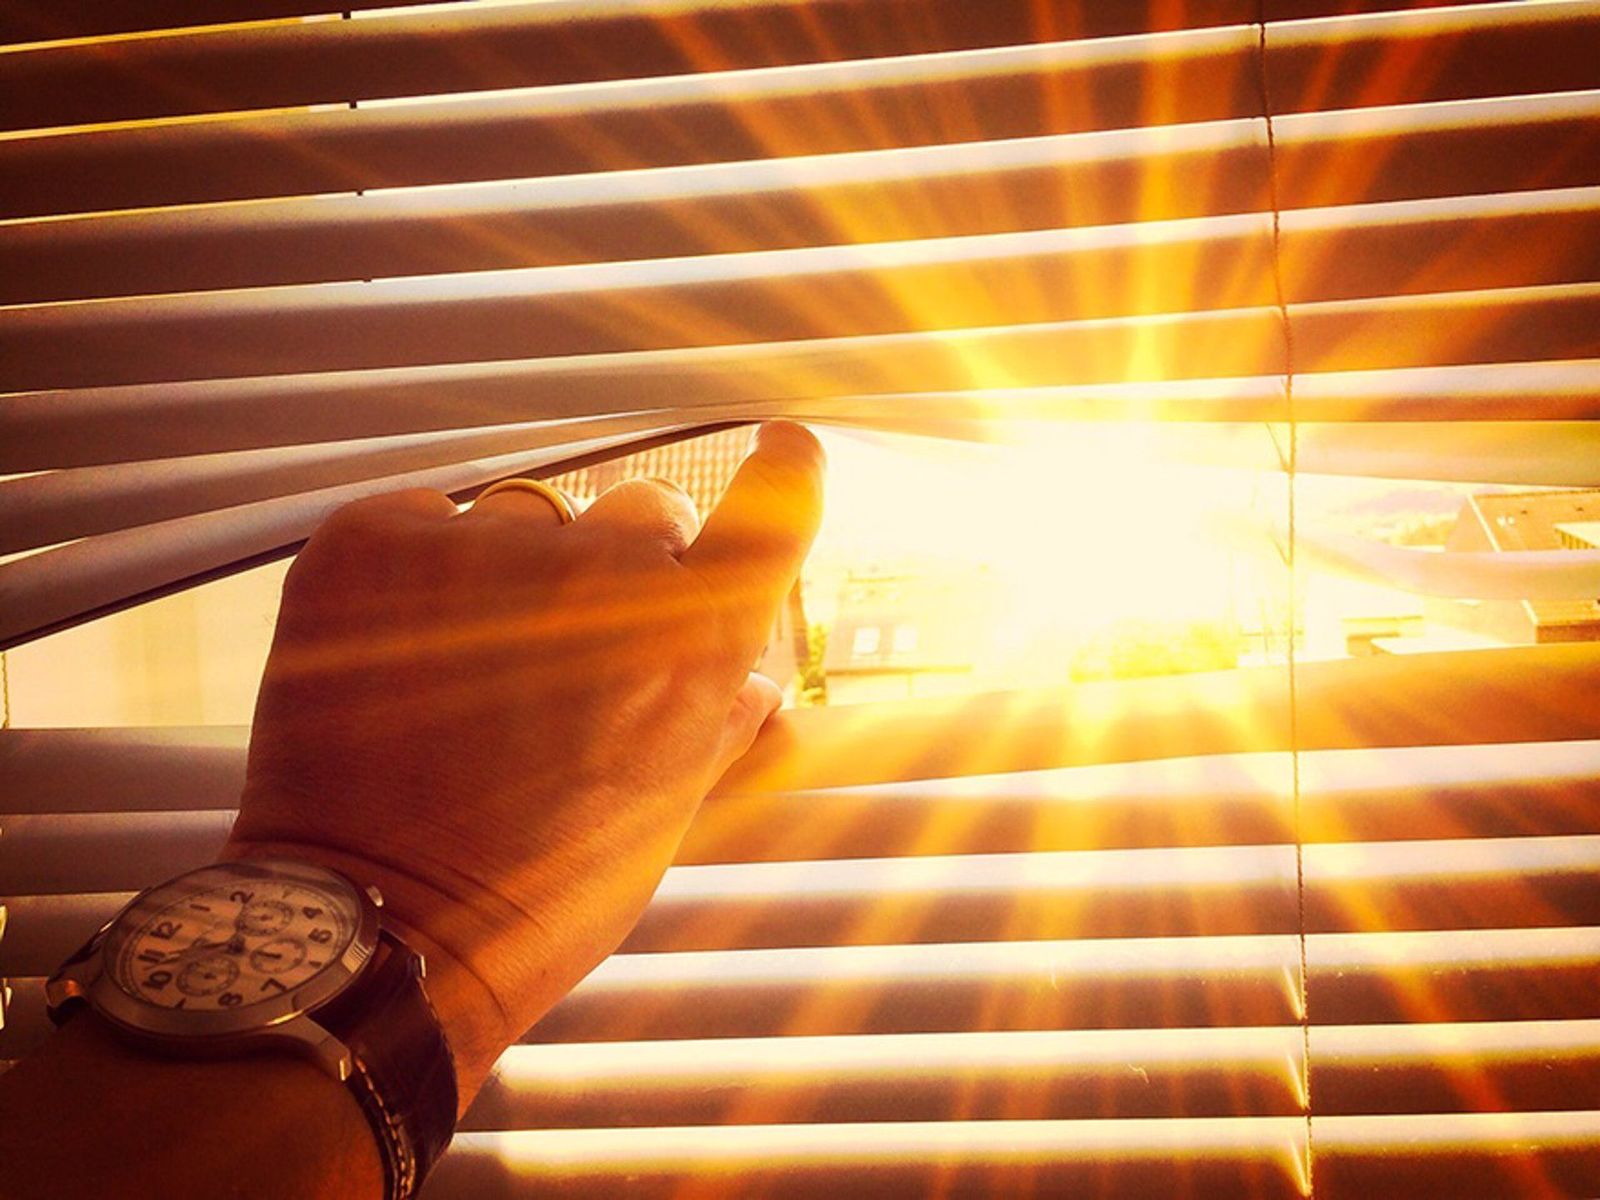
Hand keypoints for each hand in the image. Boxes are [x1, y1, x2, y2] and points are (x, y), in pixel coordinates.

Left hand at [223, 423, 823, 1108]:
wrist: (378, 930)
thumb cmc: (545, 888)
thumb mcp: (667, 809)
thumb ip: (719, 722)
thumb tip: (750, 681)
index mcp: (696, 635)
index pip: (773, 508)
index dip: (786, 472)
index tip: (783, 448)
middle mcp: (603, 570)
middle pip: (643, 509)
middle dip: (625, 561)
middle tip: (575, 641)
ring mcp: (481, 546)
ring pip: (528, 514)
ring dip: (516, 568)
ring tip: (468, 667)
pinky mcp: (373, 541)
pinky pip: (425, 519)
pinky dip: (420, 568)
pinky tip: (399, 651)